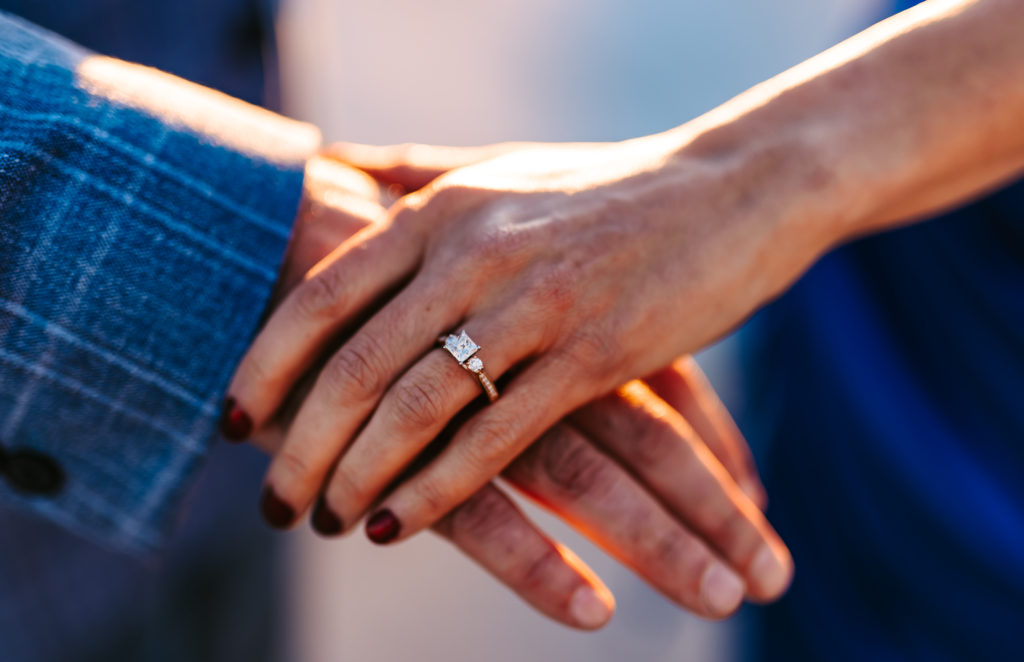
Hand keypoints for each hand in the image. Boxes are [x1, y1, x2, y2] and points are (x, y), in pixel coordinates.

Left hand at [239, 147, 789, 625]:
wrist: (731, 188)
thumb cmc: (603, 188)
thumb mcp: (500, 166)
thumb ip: (413, 171)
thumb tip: (331, 163)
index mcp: (443, 207)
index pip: (324, 294)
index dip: (267, 362)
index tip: (234, 418)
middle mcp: (476, 250)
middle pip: (357, 365)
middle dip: (302, 445)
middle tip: (272, 501)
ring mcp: (537, 303)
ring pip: (418, 407)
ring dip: (360, 477)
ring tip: (328, 521)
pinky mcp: (596, 354)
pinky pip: (495, 438)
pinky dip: (437, 490)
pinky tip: (400, 526)